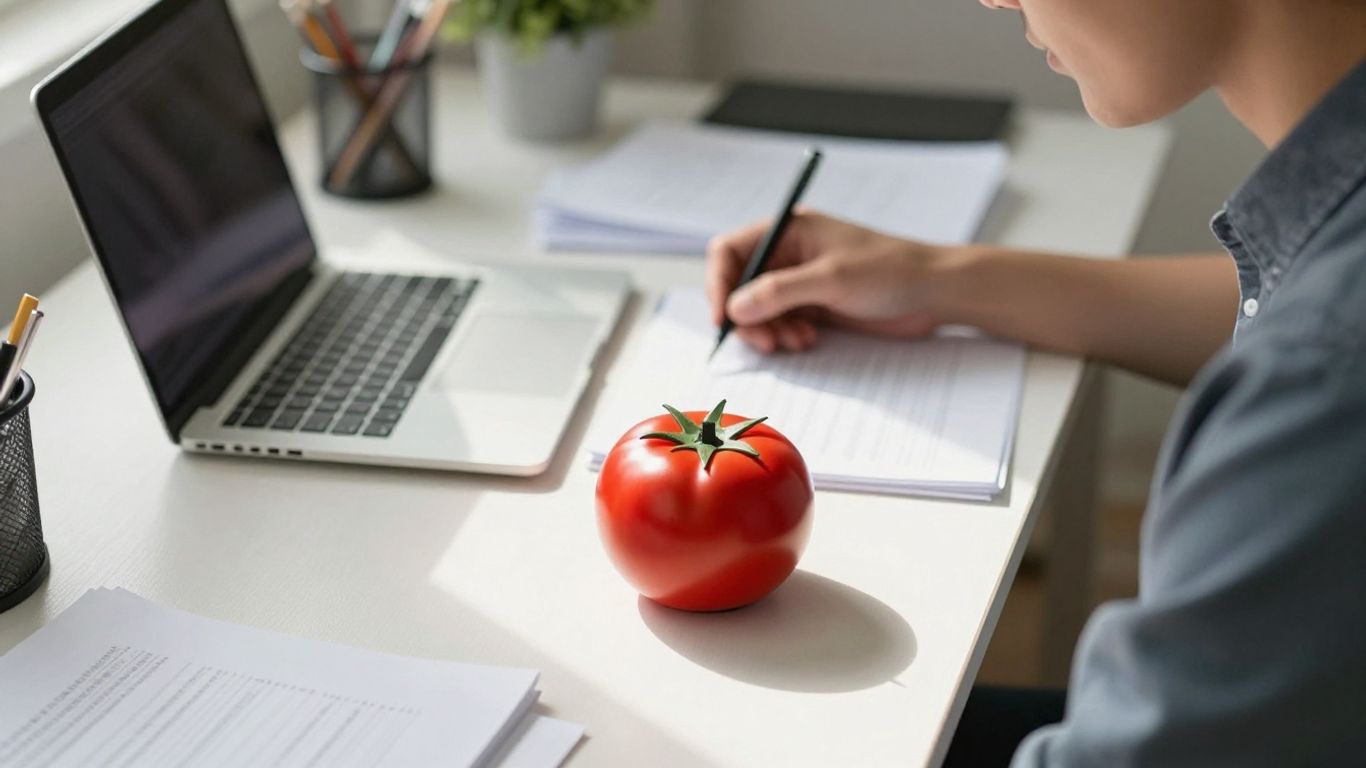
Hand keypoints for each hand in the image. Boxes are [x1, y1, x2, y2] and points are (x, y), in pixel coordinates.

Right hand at [705, 212, 957, 352]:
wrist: (935, 292)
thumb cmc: (892, 270)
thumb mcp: (831, 279)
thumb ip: (779, 292)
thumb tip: (735, 307)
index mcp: (789, 230)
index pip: (730, 251)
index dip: (719, 283)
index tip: (723, 317)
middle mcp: (789, 253)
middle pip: (740, 284)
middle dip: (746, 316)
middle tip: (764, 341)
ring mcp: (801, 280)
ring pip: (759, 309)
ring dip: (768, 330)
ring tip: (795, 341)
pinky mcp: (815, 304)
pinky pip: (781, 322)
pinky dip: (785, 335)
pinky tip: (807, 340)